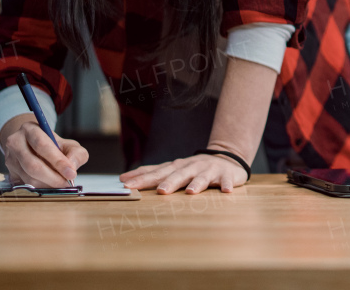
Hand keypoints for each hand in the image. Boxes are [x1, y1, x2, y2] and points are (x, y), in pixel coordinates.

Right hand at [0, 113, 88, 187]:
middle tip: (67, 183)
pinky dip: (41, 188)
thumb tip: (72, 167)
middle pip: (33, 164)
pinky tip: (50, 185)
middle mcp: (16, 142)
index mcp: (30, 129)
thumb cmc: (53, 146)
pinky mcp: (10, 173)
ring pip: (28, 178)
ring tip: (60, 184)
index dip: (58, 161)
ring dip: (47, 184)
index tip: (71, 173)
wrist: (33, 146)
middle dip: (53, 177)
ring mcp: (10, 159)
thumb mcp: (69, 144)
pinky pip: (25, 185)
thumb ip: (76, 153)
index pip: (42, 145)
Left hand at [120, 150, 247, 194]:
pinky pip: (226, 180)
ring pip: (202, 177)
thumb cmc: (194, 168)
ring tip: (191, 192)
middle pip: (178, 175)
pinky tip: (226, 191)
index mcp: (176, 167)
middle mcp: (190, 167)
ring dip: (197, 184)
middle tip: (161, 191)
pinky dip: (226, 185)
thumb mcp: (172, 169)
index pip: (156, 173)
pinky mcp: (225, 175)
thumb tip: (123, 178)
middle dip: (170, 182)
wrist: (226, 158)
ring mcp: (208, 170)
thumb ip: (150, 174)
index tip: (126, 185)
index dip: (142, 178)